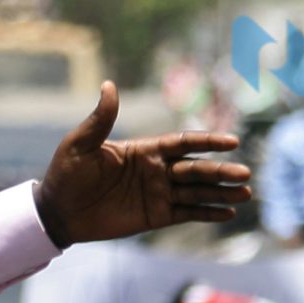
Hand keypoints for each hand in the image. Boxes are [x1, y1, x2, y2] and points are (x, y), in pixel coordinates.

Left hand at [35, 82, 249, 246]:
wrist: (57, 212)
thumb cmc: (66, 175)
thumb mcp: (80, 145)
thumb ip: (100, 120)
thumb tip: (109, 85)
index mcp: (144, 150)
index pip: (183, 143)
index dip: (207, 142)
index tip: (231, 142)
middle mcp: (157, 170)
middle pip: (197, 169)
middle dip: (221, 171)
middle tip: (245, 174)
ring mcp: (158, 194)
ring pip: (197, 192)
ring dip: (222, 192)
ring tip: (247, 192)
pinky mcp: (155, 217)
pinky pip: (187, 213)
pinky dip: (208, 213)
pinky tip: (229, 213)